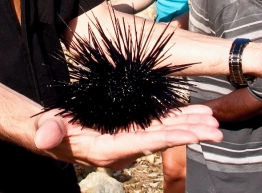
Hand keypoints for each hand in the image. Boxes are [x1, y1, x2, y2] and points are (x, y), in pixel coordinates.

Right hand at [33, 105, 221, 169]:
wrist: (52, 133)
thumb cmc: (50, 130)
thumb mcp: (49, 129)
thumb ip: (51, 133)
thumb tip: (45, 138)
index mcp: (107, 149)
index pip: (143, 143)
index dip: (168, 138)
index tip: (192, 134)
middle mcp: (124, 147)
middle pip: (162, 140)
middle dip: (189, 134)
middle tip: (216, 130)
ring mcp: (130, 138)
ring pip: (165, 131)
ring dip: (189, 125)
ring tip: (214, 119)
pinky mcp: (132, 128)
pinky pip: (159, 123)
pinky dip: (178, 116)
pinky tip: (197, 112)